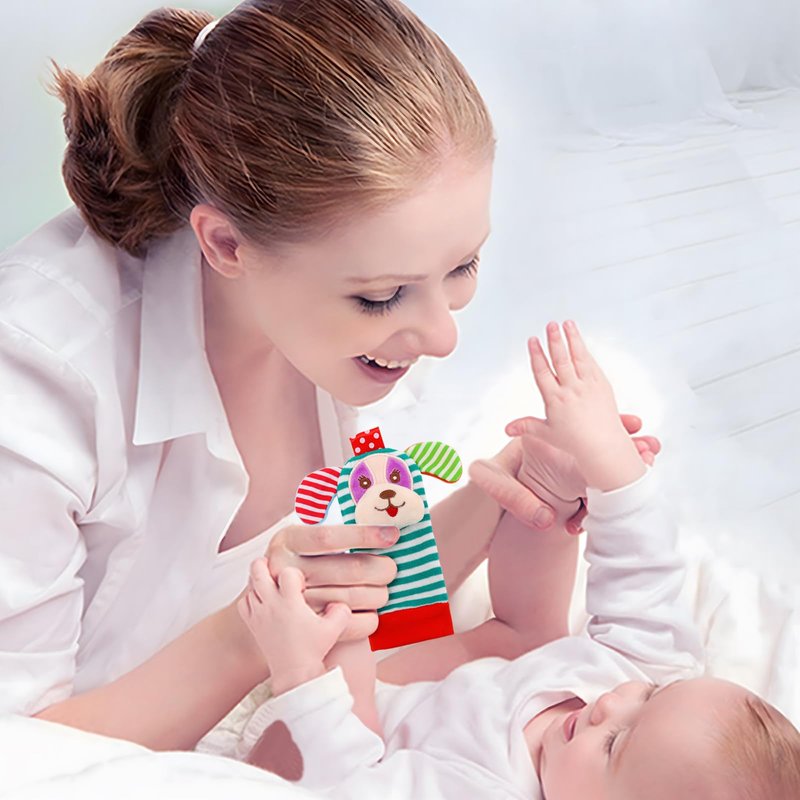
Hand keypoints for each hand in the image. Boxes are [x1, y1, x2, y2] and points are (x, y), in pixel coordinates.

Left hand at [237, 557, 350, 695]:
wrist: (293, 672)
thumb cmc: (311, 651)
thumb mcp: (334, 629)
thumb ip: (341, 610)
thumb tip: (340, 602)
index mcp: (290, 603)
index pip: (287, 573)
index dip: (295, 573)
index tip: (301, 584)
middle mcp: (271, 605)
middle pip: (258, 571)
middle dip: (265, 564)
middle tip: (274, 565)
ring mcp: (259, 615)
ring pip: (250, 586)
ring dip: (259, 580)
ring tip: (271, 582)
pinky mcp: (253, 625)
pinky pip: (243, 603)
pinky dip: (250, 597)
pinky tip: (261, 599)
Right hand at [266, 524, 398, 640]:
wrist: (265, 602)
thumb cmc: (297, 561)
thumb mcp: (302, 538)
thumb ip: (333, 531)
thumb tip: (383, 527)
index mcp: (288, 541)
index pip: (330, 537)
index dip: (364, 535)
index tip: (392, 535)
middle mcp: (287, 571)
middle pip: (348, 570)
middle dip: (381, 569)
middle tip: (391, 568)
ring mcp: (295, 602)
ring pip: (352, 598)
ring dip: (378, 594)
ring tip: (383, 589)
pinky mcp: (306, 628)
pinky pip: (349, 625)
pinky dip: (369, 619)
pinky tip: (372, 611)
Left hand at [469, 415, 658, 534]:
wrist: (482, 510)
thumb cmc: (485, 486)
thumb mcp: (494, 486)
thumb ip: (516, 499)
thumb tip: (545, 519)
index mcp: (540, 439)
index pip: (576, 429)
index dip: (604, 426)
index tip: (631, 425)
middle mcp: (558, 450)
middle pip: (596, 444)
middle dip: (626, 446)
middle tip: (651, 448)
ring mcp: (567, 470)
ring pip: (602, 466)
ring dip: (626, 467)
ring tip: (649, 464)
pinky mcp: (572, 490)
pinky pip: (597, 490)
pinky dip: (613, 495)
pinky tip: (628, 502)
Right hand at [507, 321, 645, 491]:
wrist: (603, 447)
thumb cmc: (574, 442)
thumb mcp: (546, 433)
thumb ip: (526, 426)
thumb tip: (506, 429)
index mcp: (555, 400)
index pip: (543, 372)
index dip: (537, 355)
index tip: (533, 340)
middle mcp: (571, 390)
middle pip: (561, 360)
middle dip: (554, 340)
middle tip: (550, 325)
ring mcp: (588, 386)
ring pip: (578, 357)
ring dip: (572, 339)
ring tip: (567, 323)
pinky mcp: (602, 385)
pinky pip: (592, 364)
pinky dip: (585, 351)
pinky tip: (580, 341)